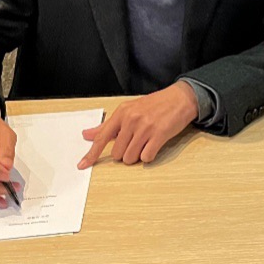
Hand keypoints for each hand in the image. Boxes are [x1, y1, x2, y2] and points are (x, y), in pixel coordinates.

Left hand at [78, 82, 199, 167]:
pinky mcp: (160, 134)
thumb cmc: (155, 105)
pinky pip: (146, 157)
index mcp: (122, 113)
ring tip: (146, 142)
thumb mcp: (129, 110)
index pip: (102, 137)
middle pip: (117, 153)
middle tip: (136, 141)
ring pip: (130, 158)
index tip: (82, 165)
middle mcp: (132, 120)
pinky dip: (149, 156)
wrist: (181, 98)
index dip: (91, 154)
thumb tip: (86, 135)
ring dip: (137, 156)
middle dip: (125, 152)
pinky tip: (154, 145)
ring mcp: (146, 127)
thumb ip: (107, 125)